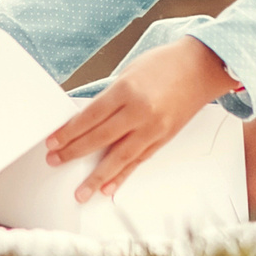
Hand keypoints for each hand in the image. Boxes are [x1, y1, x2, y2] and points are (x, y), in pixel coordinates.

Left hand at [45, 37, 237, 201]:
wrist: (202, 66)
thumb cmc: (165, 64)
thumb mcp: (128, 74)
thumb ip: (109, 98)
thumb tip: (86, 121)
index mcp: (127, 90)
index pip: (90, 117)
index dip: (69, 132)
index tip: (53, 142)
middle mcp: (140, 112)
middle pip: (100, 138)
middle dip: (74, 152)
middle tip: (56, 161)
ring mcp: (153, 128)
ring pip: (119, 158)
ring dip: (97, 177)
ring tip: (81, 191)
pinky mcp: (164, 138)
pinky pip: (139, 161)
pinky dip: (122, 176)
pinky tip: (108, 187)